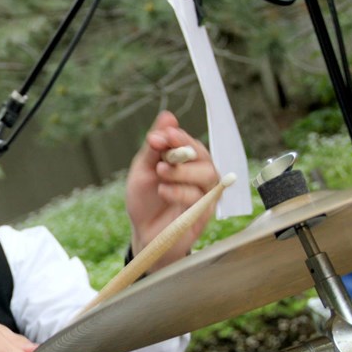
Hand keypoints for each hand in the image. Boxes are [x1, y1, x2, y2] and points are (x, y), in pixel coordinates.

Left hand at [125, 111, 218, 270]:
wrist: (142, 235)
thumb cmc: (144, 202)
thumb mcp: (143, 171)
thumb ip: (154, 147)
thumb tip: (167, 116)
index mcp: (184, 162)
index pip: (190, 143)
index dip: (178, 136)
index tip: (163, 135)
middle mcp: (198, 176)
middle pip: (204, 155)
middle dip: (182, 152)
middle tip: (161, 158)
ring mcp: (203, 194)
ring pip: (208, 174)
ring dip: (183, 171)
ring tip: (161, 173)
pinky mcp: (204, 213)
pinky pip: (202, 197)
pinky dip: (181, 191)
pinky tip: (163, 191)